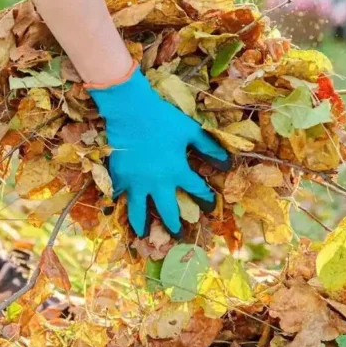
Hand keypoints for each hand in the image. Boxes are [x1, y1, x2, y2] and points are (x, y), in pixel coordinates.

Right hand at [88, 66, 230, 236]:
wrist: (130, 111)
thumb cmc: (162, 119)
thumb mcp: (190, 131)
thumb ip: (208, 147)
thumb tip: (227, 162)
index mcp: (177, 171)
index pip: (196, 189)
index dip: (205, 197)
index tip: (211, 205)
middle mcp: (157, 183)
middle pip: (167, 210)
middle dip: (173, 224)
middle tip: (176, 234)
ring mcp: (135, 182)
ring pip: (138, 211)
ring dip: (142, 224)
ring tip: (142, 235)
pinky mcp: (118, 176)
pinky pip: (118, 195)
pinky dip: (119, 202)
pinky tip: (120, 207)